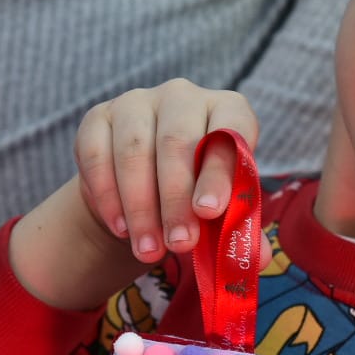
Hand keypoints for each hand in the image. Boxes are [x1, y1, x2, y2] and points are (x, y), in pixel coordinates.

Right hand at [11, 79, 269, 308]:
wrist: (142, 194)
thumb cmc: (194, 197)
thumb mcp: (221, 211)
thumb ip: (238, 229)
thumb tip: (257, 258)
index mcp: (227, 109)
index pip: (230, 131)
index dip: (220, 172)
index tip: (210, 212)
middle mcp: (183, 96)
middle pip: (177, 142)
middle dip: (176, 200)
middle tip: (179, 244)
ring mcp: (137, 102)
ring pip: (134, 150)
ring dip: (141, 207)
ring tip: (149, 250)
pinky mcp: (98, 116)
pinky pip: (97, 155)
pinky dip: (107, 197)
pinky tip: (120, 228)